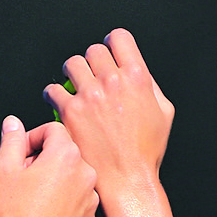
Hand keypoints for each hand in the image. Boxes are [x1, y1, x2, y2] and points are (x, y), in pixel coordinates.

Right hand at [0, 116, 97, 216]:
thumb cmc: (16, 214)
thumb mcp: (4, 170)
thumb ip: (11, 140)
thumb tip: (13, 123)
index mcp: (66, 155)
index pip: (52, 129)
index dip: (31, 138)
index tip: (20, 156)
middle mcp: (86, 172)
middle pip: (63, 152)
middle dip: (42, 159)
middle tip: (23, 179)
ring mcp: (91, 196)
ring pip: (71, 176)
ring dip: (54, 180)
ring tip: (33, 199)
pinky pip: (77, 199)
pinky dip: (63, 201)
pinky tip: (45, 215)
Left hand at [45, 29, 174, 191]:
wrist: (127, 178)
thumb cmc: (146, 149)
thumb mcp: (163, 112)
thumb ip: (150, 85)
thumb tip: (135, 70)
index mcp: (138, 77)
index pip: (119, 38)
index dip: (113, 43)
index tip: (109, 52)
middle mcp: (113, 81)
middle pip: (94, 50)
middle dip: (93, 60)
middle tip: (91, 74)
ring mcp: (90, 95)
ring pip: (71, 64)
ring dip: (72, 72)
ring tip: (74, 84)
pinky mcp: (70, 111)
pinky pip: (53, 90)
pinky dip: (53, 94)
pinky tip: (59, 102)